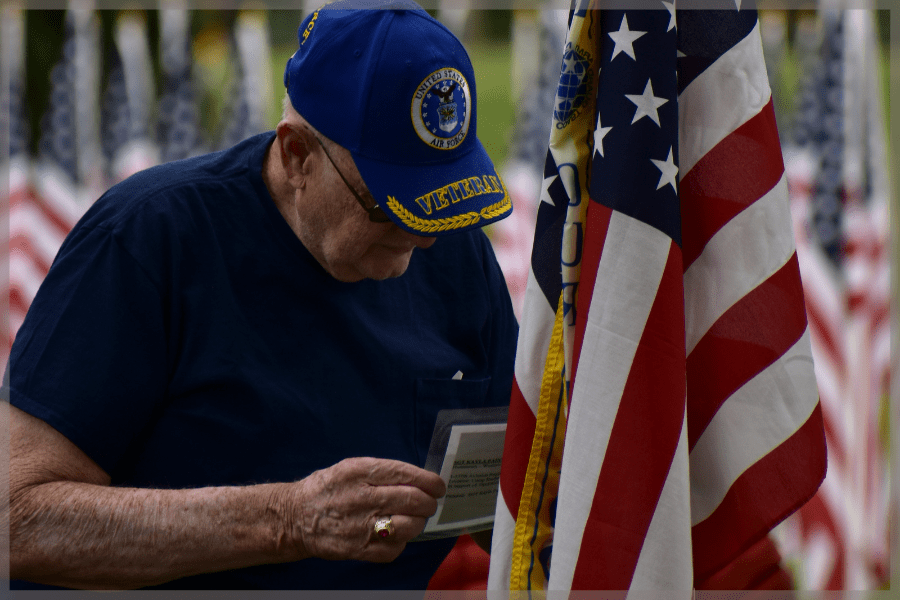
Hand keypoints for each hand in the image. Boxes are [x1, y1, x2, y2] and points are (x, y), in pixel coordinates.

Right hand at [284, 457, 445, 562]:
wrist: (294, 517)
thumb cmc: (328, 488)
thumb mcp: (350, 467)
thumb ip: (382, 472)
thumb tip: (418, 479)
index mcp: (359, 472)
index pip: (404, 474)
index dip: (428, 481)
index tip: (438, 486)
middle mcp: (360, 497)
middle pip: (412, 500)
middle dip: (428, 502)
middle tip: (429, 503)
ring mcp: (359, 526)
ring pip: (408, 525)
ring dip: (418, 522)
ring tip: (413, 518)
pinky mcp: (357, 549)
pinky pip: (394, 548)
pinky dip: (401, 541)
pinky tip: (395, 534)